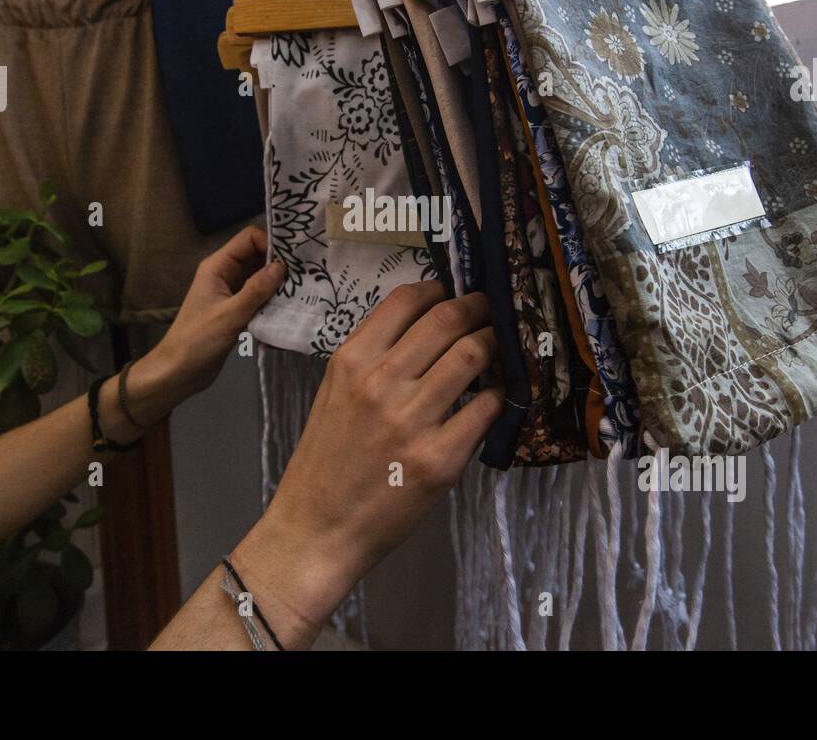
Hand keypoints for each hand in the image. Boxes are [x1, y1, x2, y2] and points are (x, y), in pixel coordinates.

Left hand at [137, 226, 284, 406]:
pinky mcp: (235, 310)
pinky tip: (289, 305)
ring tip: (302, 290)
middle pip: (256, 255)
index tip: (293, 261)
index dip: (270, 244)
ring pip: (259, 276)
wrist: (179, 371)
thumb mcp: (230, 314)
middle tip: (305, 275)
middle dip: (278, 263)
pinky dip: (271, 298)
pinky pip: (257, 295)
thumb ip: (257, 290)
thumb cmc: (199, 340)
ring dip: (277, 282)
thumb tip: (282, 267)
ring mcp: (230, 292)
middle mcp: (224, 273)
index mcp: (217, 266)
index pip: (248, 239)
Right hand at [230, 282, 502, 646]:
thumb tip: (425, 323)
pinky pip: (485, 408)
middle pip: (447, 319)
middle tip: (489, 310)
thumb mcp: (333, 392)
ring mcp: (412, 421)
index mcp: (351, 361)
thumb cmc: (326, 460)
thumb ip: (373, 356)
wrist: (318, 528)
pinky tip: (493, 396)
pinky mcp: (440, 458)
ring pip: (473, 355)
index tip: (455, 292)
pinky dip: (497, 395)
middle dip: (477, 308)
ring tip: (498, 346)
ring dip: (494, 343)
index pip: (406, 299)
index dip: (440, 288)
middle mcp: (381, 383)